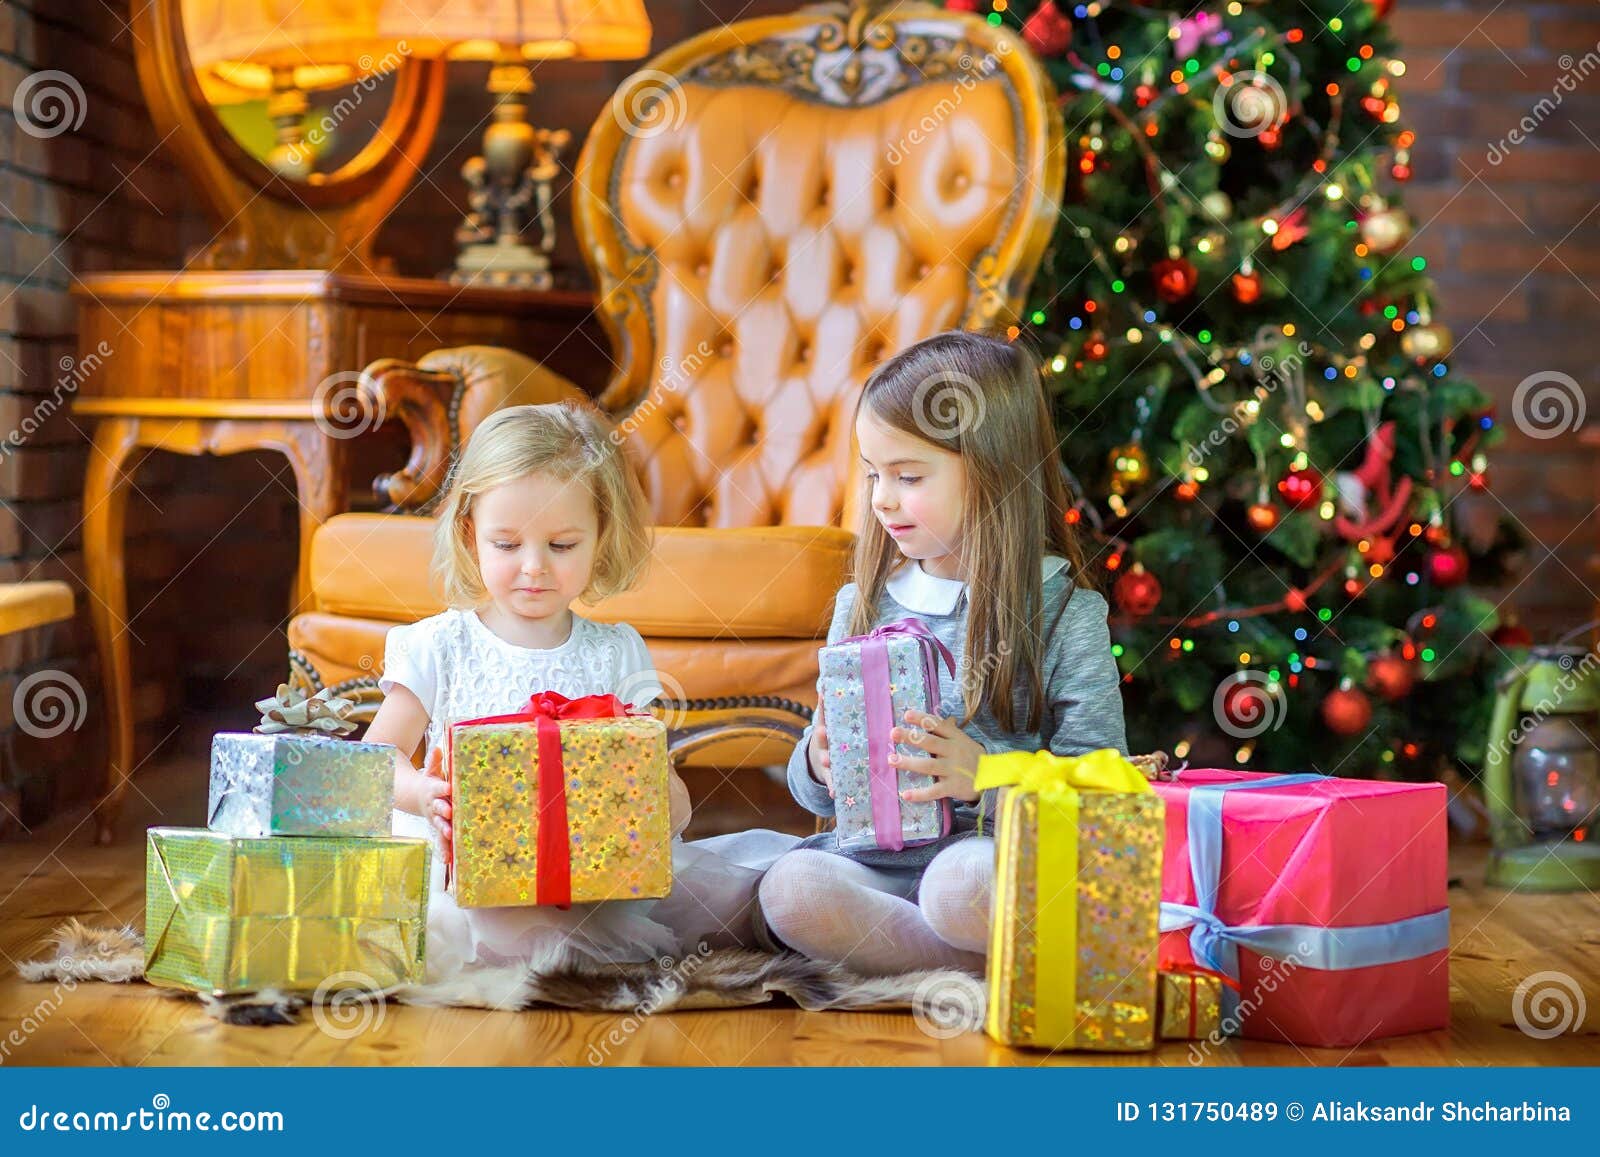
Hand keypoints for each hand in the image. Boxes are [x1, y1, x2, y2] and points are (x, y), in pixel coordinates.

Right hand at [423, 745, 452, 862]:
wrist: (416, 798)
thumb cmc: (431, 783)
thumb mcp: (432, 771)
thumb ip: (435, 761)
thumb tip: (438, 749)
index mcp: (434, 790)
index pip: (438, 787)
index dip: (443, 787)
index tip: (448, 787)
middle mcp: (434, 806)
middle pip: (439, 808)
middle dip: (443, 811)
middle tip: (449, 813)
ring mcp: (436, 819)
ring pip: (440, 825)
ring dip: (444, 831)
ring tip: (449, 836)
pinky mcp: (438, 829)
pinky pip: (441, 841)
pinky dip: (444, 850)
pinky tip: (448, 860)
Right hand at [807, 700, 833, 796]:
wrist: (819, 761)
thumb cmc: (832, 736)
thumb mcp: (830, 722)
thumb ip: (829, 705)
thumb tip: (830, 678)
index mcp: (826, 729)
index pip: (823, 716)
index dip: (823, 706)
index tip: (823, 695)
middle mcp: (824, 744)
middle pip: (822, 738)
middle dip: (822, 736)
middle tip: (822, 731)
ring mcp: (826, 761)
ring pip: (826, 761)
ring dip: (826, 761)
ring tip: (826, 762)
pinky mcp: (830, 776)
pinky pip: (832, 782)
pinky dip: (833, 787)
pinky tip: (834, 793)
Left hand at [890, 709, 982, 802]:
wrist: (994, 780)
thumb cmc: (975, 758)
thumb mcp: (966, 741)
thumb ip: (952, 731)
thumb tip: (946, 717)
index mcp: (956, 738)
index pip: (937, 725)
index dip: (922, 719)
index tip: (906, 714)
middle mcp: (954, 751)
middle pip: (930, 742)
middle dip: (910, 737)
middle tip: (893, 733)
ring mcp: (953, 770)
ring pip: (928, 765)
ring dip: (908, 763)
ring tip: (891, 760)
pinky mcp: (953, 787)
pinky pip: (934, 791)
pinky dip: (920, 794)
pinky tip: (905, 794)